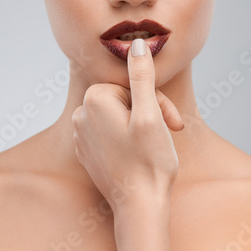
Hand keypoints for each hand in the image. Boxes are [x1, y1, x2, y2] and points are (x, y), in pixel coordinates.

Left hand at [72, 38, 183, 209]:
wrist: (139, 207)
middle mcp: (81, 114)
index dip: (155, 101)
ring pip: (118, 116)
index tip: (170, 121)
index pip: (131, 86)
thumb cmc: (148, 161)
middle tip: (168, 131)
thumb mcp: (150, 113)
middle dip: (149, 113)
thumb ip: (141, 75)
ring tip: (153, 146)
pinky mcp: (86, 152)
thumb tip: (136, 43)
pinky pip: (109, 133)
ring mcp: (81, 135)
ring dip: (140, 125)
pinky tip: (138, 156)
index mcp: (94, 99)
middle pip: (124, 100)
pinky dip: (126, 139)